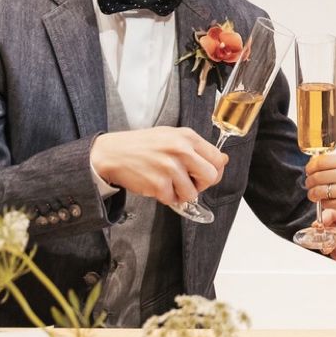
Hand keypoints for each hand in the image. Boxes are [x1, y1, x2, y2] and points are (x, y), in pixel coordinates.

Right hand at [90, 128, 226, 207]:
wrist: (113, 153)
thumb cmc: (143, 145)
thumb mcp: (172, 137)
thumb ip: (196, 148)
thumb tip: (223, 159)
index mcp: (187, 136)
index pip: (217, 158)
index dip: (214, 170)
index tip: (204, 174)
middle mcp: (181, 150)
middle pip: (211, 177)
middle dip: (201, 184)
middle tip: (188, 182)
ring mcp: (170, 167)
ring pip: (192, 193)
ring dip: (181, 193)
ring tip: (168, 182)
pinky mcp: (159, 184)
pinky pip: (173, 199)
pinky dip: (165, 197)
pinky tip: (156, 185)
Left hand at [304, 152, 335, 226]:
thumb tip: (317, 163)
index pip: (323, 161)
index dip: (311, 166)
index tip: (309, 170)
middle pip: (318, 176)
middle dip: (309, 181)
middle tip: (308, 183)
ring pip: (320, 191)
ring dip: (312, 193)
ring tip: (313, 194)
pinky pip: (327, 203)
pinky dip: (323, 203)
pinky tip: (325, 201)